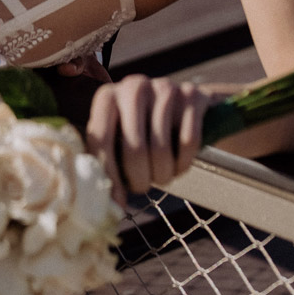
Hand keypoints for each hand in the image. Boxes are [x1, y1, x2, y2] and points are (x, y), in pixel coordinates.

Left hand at [86, 74, 208, 203]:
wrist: (184, 104)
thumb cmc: (144, 130)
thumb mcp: (119, 138)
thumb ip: (106, 163)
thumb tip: (107, 207)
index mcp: (107, 97)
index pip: (101, 139)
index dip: (109, 174)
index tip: (117, 201)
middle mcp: (133, 87)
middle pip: (135, 148)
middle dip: (140, 178)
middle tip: (143, 187)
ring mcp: (164, 87)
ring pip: (162, 149)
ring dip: (163, 174)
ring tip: (161, 176)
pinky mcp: (192, 95)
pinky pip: (188, 142)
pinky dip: (184, 162)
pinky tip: (179, 165)